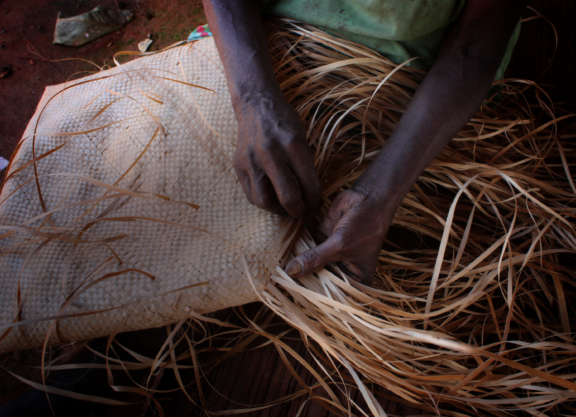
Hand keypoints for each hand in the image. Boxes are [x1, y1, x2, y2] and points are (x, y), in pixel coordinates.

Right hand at [233, 95, 320, 217]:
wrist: (256, 105)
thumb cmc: (284, 122)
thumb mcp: (302, 139)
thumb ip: (306, 166)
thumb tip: (312, 195)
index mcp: (293, 145)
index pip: (309, 184)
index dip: (315, 201)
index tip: (316, 204)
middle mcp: (271, 153)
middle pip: (287, 197)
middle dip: (299, 211)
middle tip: (303, 211)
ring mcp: (252, 160)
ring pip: (264, 201)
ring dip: (278, 210)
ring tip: (285, 207)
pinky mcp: (239, 165)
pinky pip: (250, 194)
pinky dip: (263, 201)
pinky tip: (271, 197)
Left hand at [284, 188, 392, 285]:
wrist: (368, 196)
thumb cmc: (365, 225)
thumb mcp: (340, 245)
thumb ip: (315, 258)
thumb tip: (291, 271)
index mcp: (357, 280)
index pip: (332, 294)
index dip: (313, 295)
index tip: (290, 296)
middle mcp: (343, 271)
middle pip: (319, 280)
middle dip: (301, 280)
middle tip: (277, 283)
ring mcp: (331, 256)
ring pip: (310, 265)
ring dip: (296, 265)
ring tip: (274, 270)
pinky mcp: (322, 241)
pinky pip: (306, 249)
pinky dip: (295, 250)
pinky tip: (279, 255)